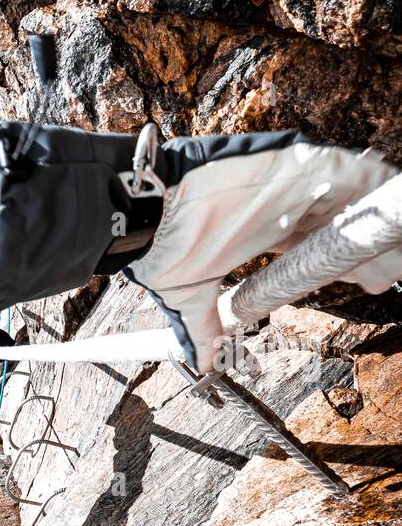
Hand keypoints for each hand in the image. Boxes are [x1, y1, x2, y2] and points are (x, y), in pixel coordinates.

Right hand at [129, 137, 399, 369]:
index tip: (373, 281)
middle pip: (345, 221)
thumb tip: (202, 363)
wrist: (147, 213)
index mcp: (266, 230)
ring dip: (381, 222)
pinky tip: (391, 199)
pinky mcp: (296, 162)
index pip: (320, 243)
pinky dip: (378, 184)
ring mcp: (293, 182)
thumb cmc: (159, 246)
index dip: (349, 262)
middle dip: (375, 246)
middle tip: (394, 272)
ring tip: (399, 251)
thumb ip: (203, 326)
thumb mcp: (187, 294)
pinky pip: (353, 170)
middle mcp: (284, 204)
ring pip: (356, 198)